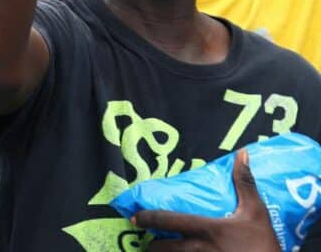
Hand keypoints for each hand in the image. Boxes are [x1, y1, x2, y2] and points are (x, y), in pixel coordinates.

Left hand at [135, 149, 280, 251]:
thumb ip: (245, 183)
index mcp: (205, 229)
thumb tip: (242, 154)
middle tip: (151, 241)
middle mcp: (197, 249)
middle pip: (160, 248)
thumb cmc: (262, 243)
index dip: (146, 218)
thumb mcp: (256, 212)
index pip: (166, 220)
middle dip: (152, 246)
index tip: (135, 217)